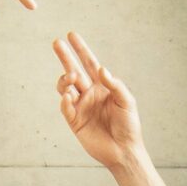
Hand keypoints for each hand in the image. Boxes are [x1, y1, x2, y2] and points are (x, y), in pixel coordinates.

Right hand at [53, 32, 145, 169]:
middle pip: (74, 71)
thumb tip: (101, 69)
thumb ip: (115, 85)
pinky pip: (65, 107)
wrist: (124, 150)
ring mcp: (81, 106)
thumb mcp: (126, 101)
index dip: (81, 50)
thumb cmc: (129, 125)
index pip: (89, 64)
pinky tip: (70, 96)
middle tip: (57, 42)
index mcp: (103, 87)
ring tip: (71, 78)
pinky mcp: (74, 121)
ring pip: (66, 87)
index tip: (72, 35)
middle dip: (65, 57)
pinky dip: (65, 100)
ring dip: (65, 79)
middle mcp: (90, 94)